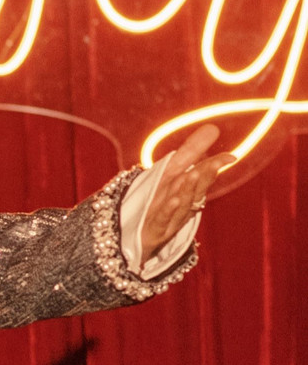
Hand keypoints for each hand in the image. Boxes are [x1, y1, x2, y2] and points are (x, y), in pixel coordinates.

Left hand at [142, 123, 235, 256]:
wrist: (133, 235)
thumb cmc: (156, 202)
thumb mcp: (171, 172)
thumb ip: (191, 151)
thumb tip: (213, 128)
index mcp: (188, 192)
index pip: (203, 178)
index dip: (215, 167)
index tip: (231, 157)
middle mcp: (182, 207)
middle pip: (195, 191)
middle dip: (205, 177)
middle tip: (215, 163)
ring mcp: (169, 221)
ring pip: (182, 205)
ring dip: (188, 190)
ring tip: (193, 174)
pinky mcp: (153, 231)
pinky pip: (162, 220)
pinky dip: (168, 211)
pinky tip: (173, 200)